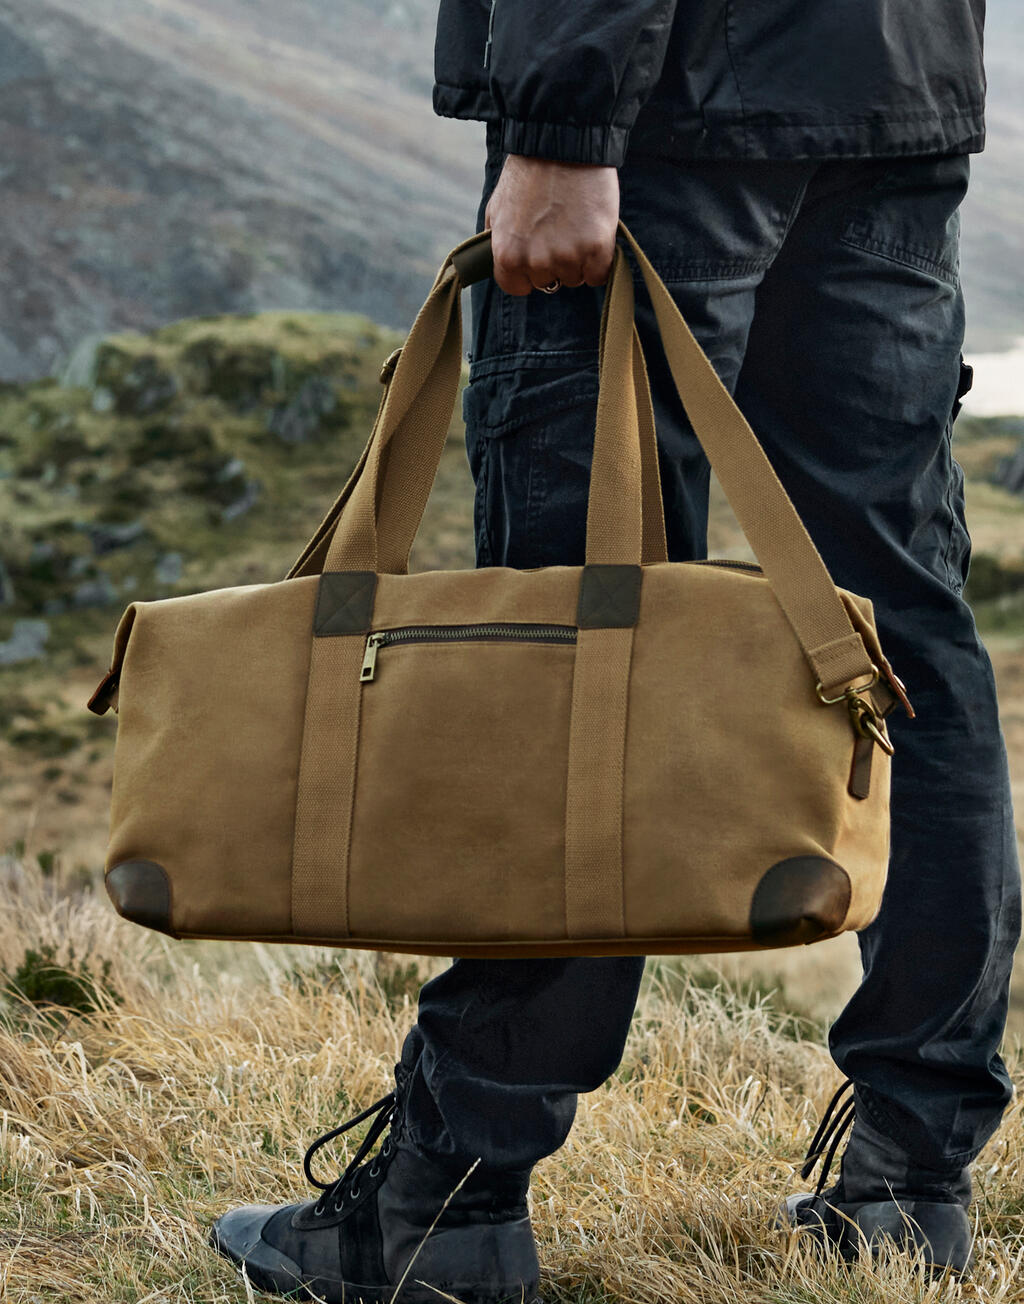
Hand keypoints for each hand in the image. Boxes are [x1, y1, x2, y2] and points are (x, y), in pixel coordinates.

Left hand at [484, 154, 618, 295]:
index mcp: (508, 255)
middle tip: (558, 231)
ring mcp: (568, 256)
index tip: (535, 257)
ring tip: (576, 226)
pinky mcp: (597, 248)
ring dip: (577, 260)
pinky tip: (594, 236)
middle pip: (548, 283)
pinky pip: (598, 275)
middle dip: (552, 264)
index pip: (517, 287)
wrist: (562, 144)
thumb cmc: (528, 173)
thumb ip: (497, 243)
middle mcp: (536, 262)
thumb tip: (502, 266)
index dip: (526, 273)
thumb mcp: (496, 208)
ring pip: (575, 279)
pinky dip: (599, 262)